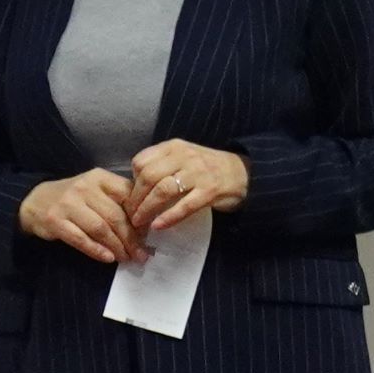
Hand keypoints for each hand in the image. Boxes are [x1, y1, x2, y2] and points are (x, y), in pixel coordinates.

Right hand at [18, 170, 140, 263]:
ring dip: (116, 247)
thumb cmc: (75, 198)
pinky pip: (80, 239)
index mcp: (100, 178)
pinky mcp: (55, 221)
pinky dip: (96, 250)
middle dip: (131, 239)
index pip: (128, 196)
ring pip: (100, 228)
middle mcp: (85, 188)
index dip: (141, 218)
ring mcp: (68, 204)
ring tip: (126, 258)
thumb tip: (146, 228)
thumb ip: (118, 202)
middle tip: (141, 254)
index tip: (148, 235)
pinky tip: (108, 258)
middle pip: (115, 216)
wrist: (36, 200)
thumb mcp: (96, 190)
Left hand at [123, 139, 252, 235]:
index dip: (132, 180)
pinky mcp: (210, 191)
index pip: (142, 161)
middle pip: (149, 176)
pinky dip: (168, 217)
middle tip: (131, 214)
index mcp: (174, 147)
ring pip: (163, 190)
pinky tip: (158, 226)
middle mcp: (184, 156)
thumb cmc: (207, 167)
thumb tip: (135, 183)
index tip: (131, 196)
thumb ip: (162, 163)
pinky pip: (184, 205)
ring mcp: (198, 173)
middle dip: (136, 198)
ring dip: (147, 208)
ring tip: (140, 222)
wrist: (242, 173)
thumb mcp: (183, 156)